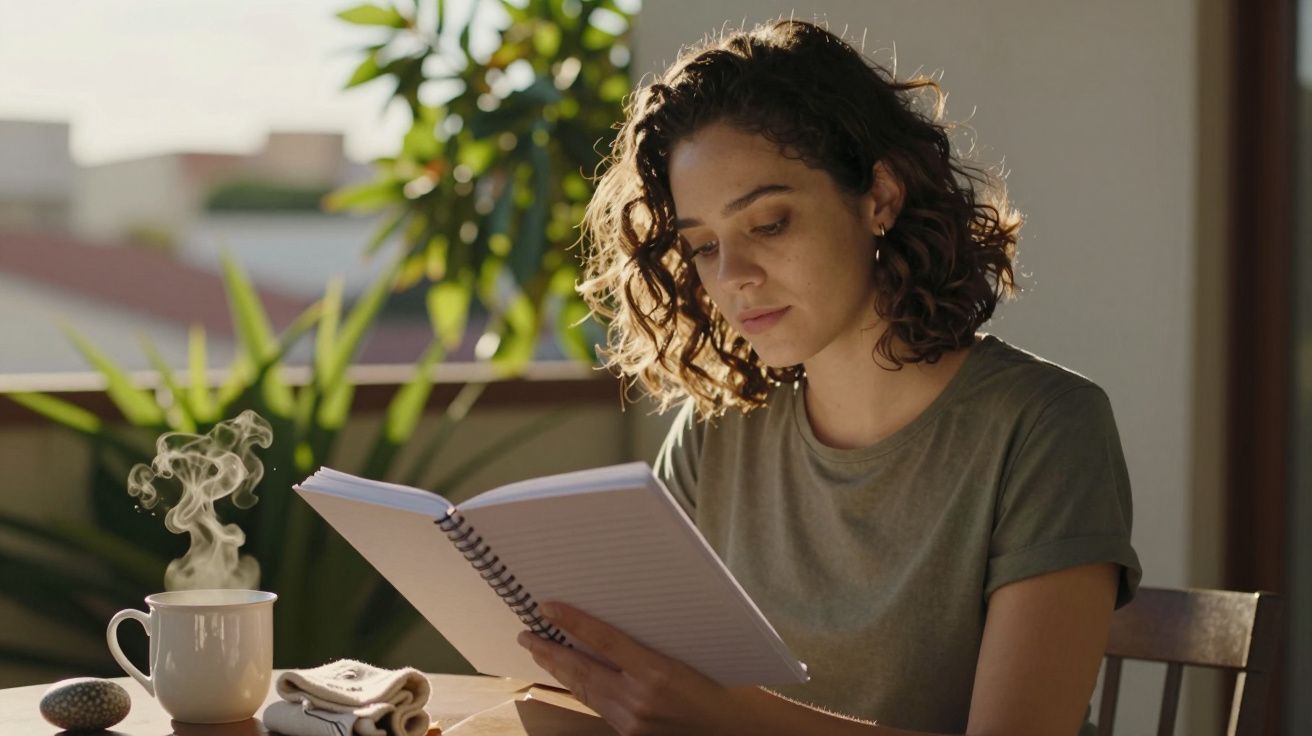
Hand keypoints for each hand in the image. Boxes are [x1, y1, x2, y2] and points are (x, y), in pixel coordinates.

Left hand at [516, 602, 747, 734]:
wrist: (733, 728)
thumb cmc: (719, 682)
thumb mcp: (686, 653)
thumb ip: (646, 642)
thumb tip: (608, 620)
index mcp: (658, 671)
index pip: (603, 640)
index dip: (572, 621)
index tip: (547, 606)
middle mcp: (640, 699)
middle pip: (582, 668)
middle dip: (549, 649)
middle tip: (525, 632)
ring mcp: (632, 721)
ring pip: (584, 690)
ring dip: (557, 669)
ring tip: (536, 650)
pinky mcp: (630, 734)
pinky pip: (597, 706)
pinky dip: (579, 688)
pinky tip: (567, 677)